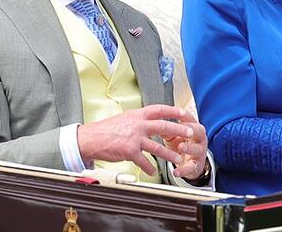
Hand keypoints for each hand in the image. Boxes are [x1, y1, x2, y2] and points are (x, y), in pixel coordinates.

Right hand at [76, 104, 196, 175]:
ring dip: (169, 154)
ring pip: (158, 147)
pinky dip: (149, 168)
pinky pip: (144, 161)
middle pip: (164, 126)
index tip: (185, 113)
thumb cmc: (106, 130)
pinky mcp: (129, 151)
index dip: (174, 110)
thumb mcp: (124, 119)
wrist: (90, 139)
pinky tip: (152, 172)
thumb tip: (150, 120)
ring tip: (177, 159)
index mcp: (137, 115)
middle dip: (180, 130)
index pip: (160, 109)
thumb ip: (138, 120)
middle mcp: (138, 124)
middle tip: (190, 133)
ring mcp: (134, 138)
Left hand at [162, 112, 208, 179]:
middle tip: (184, 130)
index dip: (183, 115)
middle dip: (191, 129)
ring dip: (189, 147)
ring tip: (181, 147)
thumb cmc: (181, 142)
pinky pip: (192, 167)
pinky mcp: (196, 165)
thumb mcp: (173, 134)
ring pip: (197, 149)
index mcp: (193, 127)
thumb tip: (156, 124)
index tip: (176, 113)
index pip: (190, 118)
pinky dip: (184, 170)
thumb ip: (167, 129)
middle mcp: (199, 138)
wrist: (188, 161)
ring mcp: (199, 151)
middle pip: (199, 131)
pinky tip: (176, 172)